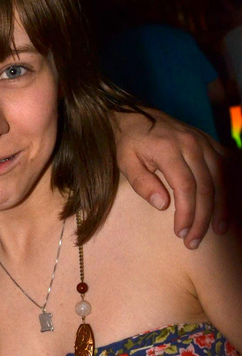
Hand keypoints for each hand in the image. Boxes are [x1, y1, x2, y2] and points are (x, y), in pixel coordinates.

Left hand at [113, 109, 228, 247]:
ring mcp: (203, 141)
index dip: (187, 213)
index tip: (181, 233)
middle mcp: (191, 144)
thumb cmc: (129, 143)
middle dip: (203, 218)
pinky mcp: (209, 142)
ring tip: (219, 230)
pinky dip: (229, 186)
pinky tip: (226, 205)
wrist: (136, 116)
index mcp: (168, 149)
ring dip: (222, 206)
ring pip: (221, 178)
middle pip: (206, 186)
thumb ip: (142, 183)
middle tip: (194, 240)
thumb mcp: (125, 162)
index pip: (185, 187)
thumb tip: (163, 204)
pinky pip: (226, 165)